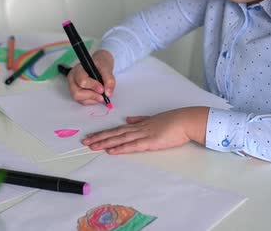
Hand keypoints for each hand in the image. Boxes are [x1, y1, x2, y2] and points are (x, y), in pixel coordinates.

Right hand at [67, 50, 115, 104]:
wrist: (100, 65)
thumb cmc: (100, 65)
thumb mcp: (106, 68)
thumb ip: (109, 79)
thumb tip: (108, 93)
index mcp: (78, 70)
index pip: (82, 80)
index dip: (92, 86)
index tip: (102, 89)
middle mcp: (73, 79)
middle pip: (76, 93)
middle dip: (91, 96)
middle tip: (102, 96)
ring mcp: (73, 87)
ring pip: (79, 98)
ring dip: (92, 99)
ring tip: (101, 95)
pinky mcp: (77, 93)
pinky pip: (83, 101)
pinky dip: (92, 101)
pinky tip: (98, 96)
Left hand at [82, 107, 208, 153]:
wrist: (185, 121)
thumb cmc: (174, 121)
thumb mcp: (154, 119)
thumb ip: (140, 120)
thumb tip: (128, 120)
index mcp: (139, 124)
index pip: (118, 129)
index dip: (104, 133)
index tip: (92, 136)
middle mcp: (138, 128)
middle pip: (115, 133)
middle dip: (99, 138)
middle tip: (84, 142)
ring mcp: (143, 135)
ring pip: (120, 139)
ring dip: (105, 142)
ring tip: (92, 146)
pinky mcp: (150, 142)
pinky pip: (132, 146)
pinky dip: (120, 148)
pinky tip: (110, 150)